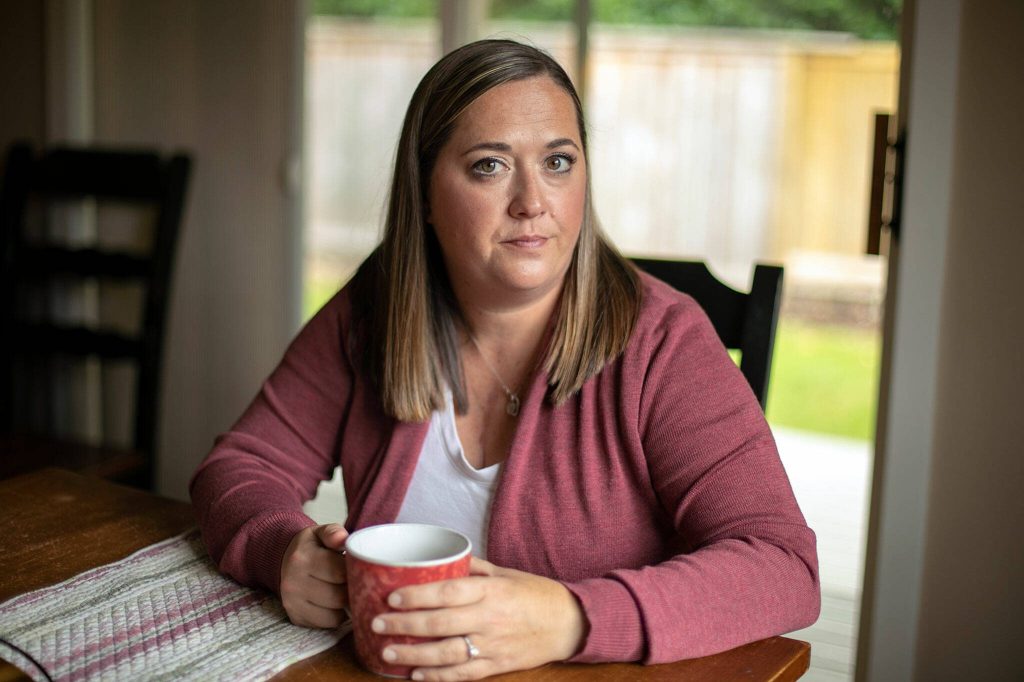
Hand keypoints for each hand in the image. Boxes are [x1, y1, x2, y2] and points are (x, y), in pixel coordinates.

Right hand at [280, 523, 348, 627]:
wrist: (283, 560)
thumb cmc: (310, 547)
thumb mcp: (320, 533)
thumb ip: (333, 533)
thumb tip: (343, 539)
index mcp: (302, 558)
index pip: (339, 572)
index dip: (354, 570)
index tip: (358, 567)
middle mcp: (294, 583)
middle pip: (338, 596)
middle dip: (351, 589)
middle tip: (356, 581)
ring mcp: (293, 603)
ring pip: (334, 613)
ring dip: (345, 605)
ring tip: (346, 590)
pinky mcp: (296, 617)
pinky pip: (327, 623)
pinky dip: (336, 615)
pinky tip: (335, 602)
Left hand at [371, 557, 585, 680]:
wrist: (569, 623)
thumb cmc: (535, 594)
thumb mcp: (505, 573)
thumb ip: (472, 568)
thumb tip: (440, 558)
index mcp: (491, 591)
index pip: (448, 592)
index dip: (418, 596)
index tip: (391, 597)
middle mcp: (489, 619)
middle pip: (440, 624)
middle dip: (404, 625)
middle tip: (376, 622)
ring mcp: (492, 646)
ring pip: (446, 654)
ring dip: (413, 655)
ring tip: (387, 651)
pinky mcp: (496, 666)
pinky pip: (462, 675)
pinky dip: (437, 678)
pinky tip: (415, 675)